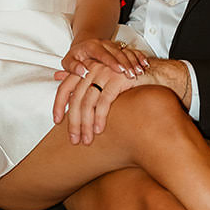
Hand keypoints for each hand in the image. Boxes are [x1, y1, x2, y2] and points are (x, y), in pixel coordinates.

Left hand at [53, 56, 189, 143]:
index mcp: (85, 69)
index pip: (65, 88)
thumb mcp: (100, 76)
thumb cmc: (125, 76)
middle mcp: (92, 69)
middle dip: (73, 122)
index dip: (58, 105)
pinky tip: (100, 130)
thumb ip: (78, 76)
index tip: (56, 122)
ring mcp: (104, 73)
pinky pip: (104, 102)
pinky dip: (100, 117)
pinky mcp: (116, 79)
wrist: (153, 72)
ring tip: (87, 140)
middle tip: (74, 140)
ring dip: (86, 124)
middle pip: (75, 99)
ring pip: (87, 103)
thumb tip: (56, 76)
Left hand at [61, 37, 149, 78]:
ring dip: (134, 62)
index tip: (119, 70)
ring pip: (126, 52)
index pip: (101, 52)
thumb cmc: (76, 58)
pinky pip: (132, 51)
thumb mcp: (68, 62)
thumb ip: (72, 66)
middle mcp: (104, 44)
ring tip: (140, 72)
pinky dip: (139, 57)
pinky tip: (146, 64)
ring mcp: (114, 46)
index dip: (111, 61)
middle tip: (132, 74)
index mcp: (91, 46)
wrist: (85, 46)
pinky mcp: (121, 48)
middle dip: (126, 63)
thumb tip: (82, 71)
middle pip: (117, 52)